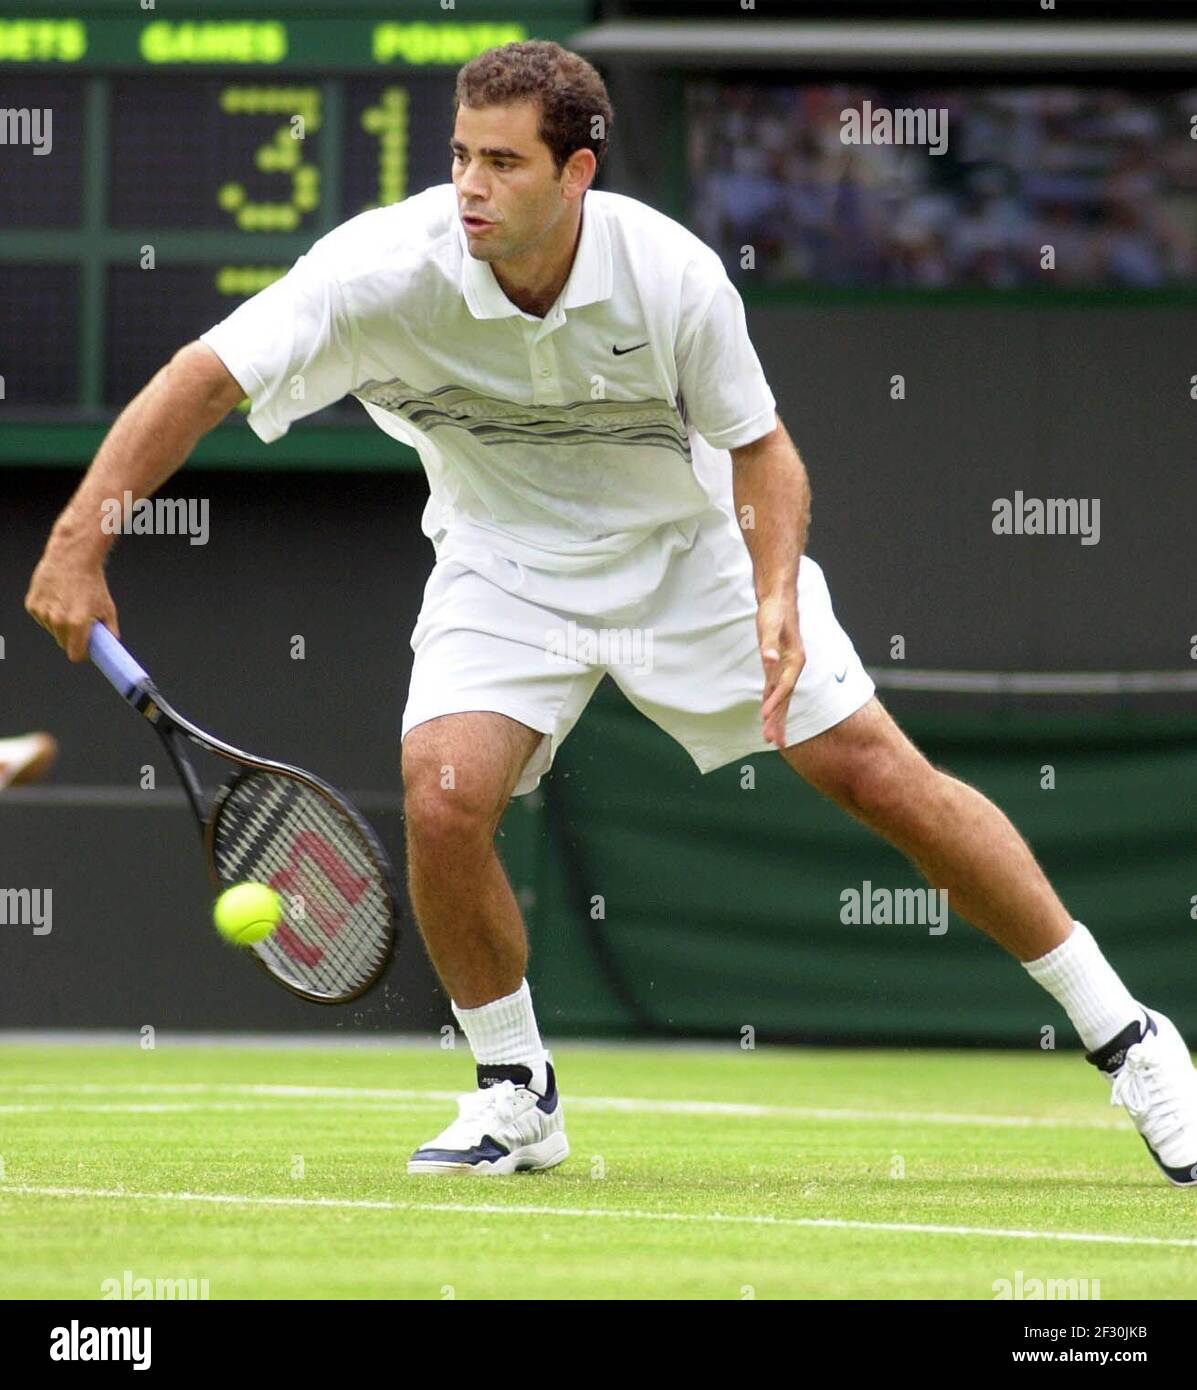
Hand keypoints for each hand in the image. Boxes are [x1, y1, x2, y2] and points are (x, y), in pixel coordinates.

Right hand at [25, 541, 118, 661]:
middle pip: (63, 643)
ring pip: (52, 630)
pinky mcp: (32, 604)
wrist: (72, 557)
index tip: (86, 649)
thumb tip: (111, 646)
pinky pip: (42, 618)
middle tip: (81, 623)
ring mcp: (42, 612)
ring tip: (69, 604)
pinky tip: (57, 598)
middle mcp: (57, 619)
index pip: (75, 655)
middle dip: (73, 638)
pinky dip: (49, 613)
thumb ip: (109, 631)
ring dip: (60, 624)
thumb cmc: (92, 582)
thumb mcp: (107, 608)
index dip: (82, 653)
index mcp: (76, 623)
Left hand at [756, 592, 804, 749]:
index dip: (775, 703)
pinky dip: (771, 704)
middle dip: (779, 721)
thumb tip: (769, 658)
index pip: (784, 687)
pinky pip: (774, 691)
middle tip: (775, 743)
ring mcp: (784, 668)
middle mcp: (792, 667)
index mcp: (795, 660)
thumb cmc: (775, 611)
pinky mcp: (776, 666)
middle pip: (785, 699)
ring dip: (776, 718)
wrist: (779, 598)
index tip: (764, 717)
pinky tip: (768, 715)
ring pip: (780, 698)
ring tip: (773, 739)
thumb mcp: (770, 625)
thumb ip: (769, 643)